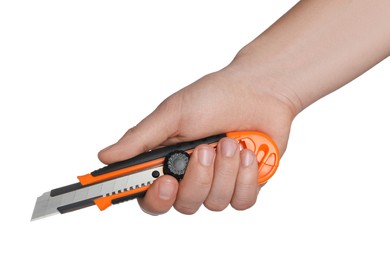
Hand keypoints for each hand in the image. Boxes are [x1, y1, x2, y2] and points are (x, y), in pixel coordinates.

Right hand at [98, 63, 295, 214]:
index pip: (150, 194)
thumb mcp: (173, 113)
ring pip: (214, 202)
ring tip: (231, 142)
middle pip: (183, 204)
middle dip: (197, 176)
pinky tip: (248, 154)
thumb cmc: (214, 96)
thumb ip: (141, 139)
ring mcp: (219, 182)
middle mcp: (191, 176)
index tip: (163, 182)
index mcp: (168, 160)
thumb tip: (106, 156)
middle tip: (205, 148)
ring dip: (225, 170)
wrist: (259, 90)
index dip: (153, 197)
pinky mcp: (244, 185)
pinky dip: (245, 177)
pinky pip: (242, 201)